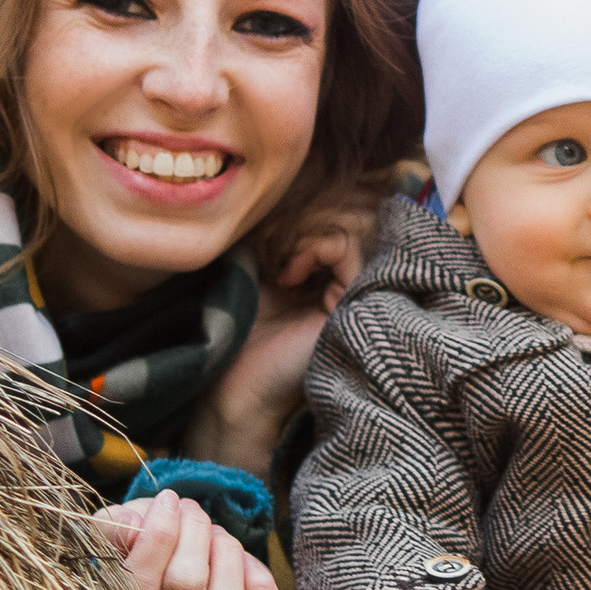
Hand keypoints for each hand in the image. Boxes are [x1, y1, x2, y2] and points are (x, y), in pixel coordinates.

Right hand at [93, 489, 279, 589]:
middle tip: (192, 512)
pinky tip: (244, 566)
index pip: (138, 584)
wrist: (176, 583)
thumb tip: (130, 523)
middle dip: (195, 532)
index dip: (158, 534)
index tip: (167, 501)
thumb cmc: (145, 552)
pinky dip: (259, 584)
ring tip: (217, 538)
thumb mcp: (122, 534)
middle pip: (186, 584)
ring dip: (227, 554)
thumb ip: (114, 526)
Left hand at [190, 185, 385, 472]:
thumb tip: (278, 203)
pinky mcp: (353, 306)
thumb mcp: (256, 276)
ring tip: (285, 268)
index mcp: (321, 289)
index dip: (302, 233)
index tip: (272, 255)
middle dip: (307, 233)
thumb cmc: (240, 338)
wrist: (237, 387)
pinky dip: (318, 250)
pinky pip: (349, 253)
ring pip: (347, 239)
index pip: (328, 238)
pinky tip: (290, 275)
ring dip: (309, 241)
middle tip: (280, 257)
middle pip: (341, 234)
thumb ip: (273, 244)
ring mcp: (351, 301)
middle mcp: (342, 295)